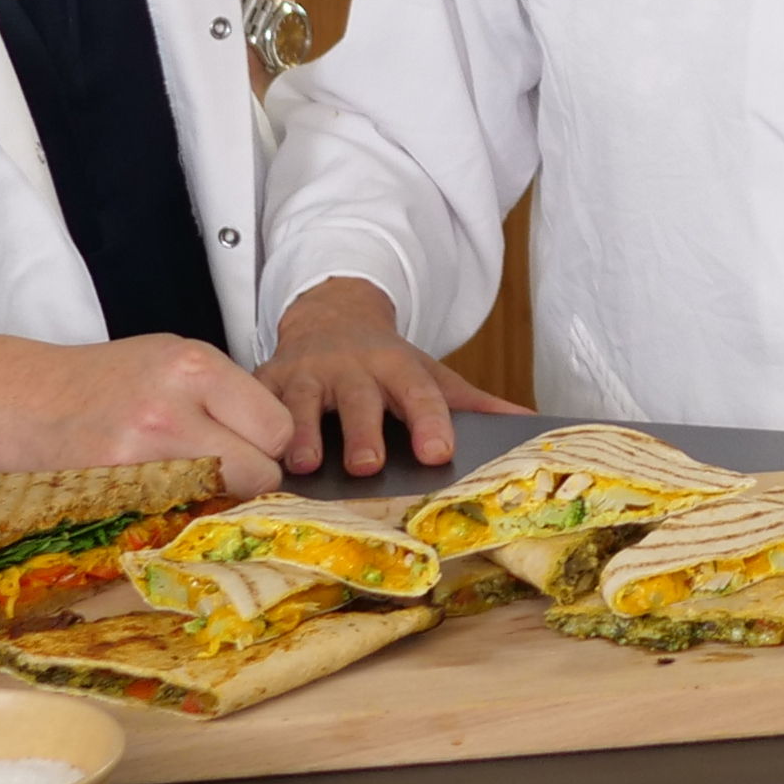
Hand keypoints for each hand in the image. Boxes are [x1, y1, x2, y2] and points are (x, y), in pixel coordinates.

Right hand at [0, 333, 302, 497]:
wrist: (16, 399)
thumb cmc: (101, 383)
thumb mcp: (169, 362)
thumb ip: (223, 394)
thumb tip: (278, 445)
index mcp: (194, 364)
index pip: (277, 426)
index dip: (267, 445)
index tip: (245, 449)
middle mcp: (173, 405)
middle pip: (260, 470)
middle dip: (247, 479)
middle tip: (215, 475)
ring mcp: (141, 452)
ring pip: (223, 502)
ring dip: (212, 503)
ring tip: (182, 486)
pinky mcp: (114, 491)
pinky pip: (178, 520)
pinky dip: (175, 518)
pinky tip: (154, 500)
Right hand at [262, 274, 527, 477]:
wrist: (329, 317)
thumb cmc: (386, 364)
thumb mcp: (431, 374)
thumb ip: (475, 403)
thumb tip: (534, 423)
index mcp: (398, 367)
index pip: (420, 392)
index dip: (430, 420)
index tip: (439, 451)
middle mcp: (351, 368)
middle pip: (359, 399)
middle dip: (362, 431)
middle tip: (368, 466)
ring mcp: (305, 373)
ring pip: (301, 402)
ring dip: (300, 431)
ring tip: (302, 463)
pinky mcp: (265, 380)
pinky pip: (254, 405)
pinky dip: (250, 429)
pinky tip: (248, 455)